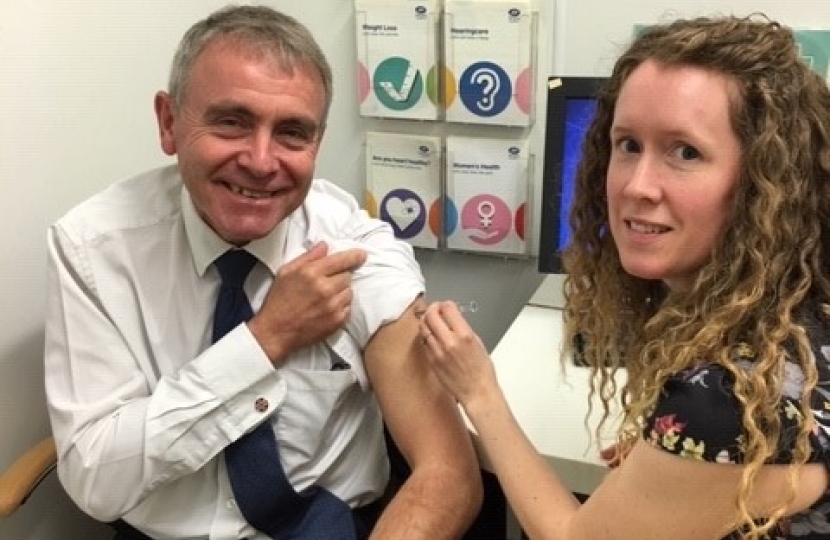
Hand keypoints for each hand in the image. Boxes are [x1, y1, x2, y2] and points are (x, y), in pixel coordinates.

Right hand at [248, 241, 365, 363]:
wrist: (276, 331)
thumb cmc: (279, 301)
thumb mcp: (286, 272)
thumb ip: (308, 257)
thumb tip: (324, 246)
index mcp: (311, 273)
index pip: (341, 260)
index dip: (354, 256)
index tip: (361, 255)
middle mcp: (325, 288)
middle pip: (347, 276)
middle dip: (339, 276)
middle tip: (326, 283)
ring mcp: (332, 306)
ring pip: (350, 291)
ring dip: (341, 292)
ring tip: (325, 297)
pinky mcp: (337, 321)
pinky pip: (348, 307)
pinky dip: (341, 306)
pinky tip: (327, 308)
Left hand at [419, 300, 496, 408]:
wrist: (477, 391)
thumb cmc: (481, 371)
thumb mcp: (478, 342)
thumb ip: (463, 328)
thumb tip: (453, 318)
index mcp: (464, 335)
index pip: (447, 309)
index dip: (445, 304)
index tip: (445, 305)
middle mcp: (449, 342)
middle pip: (431, 315)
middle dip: (433, 309)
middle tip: (435, 310)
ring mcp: (438, 352)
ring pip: (423, 328)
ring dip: (427, 322)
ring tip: (431, 322)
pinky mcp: (432, 361)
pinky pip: (424, 342)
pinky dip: (427, 336)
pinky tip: (432, 337)